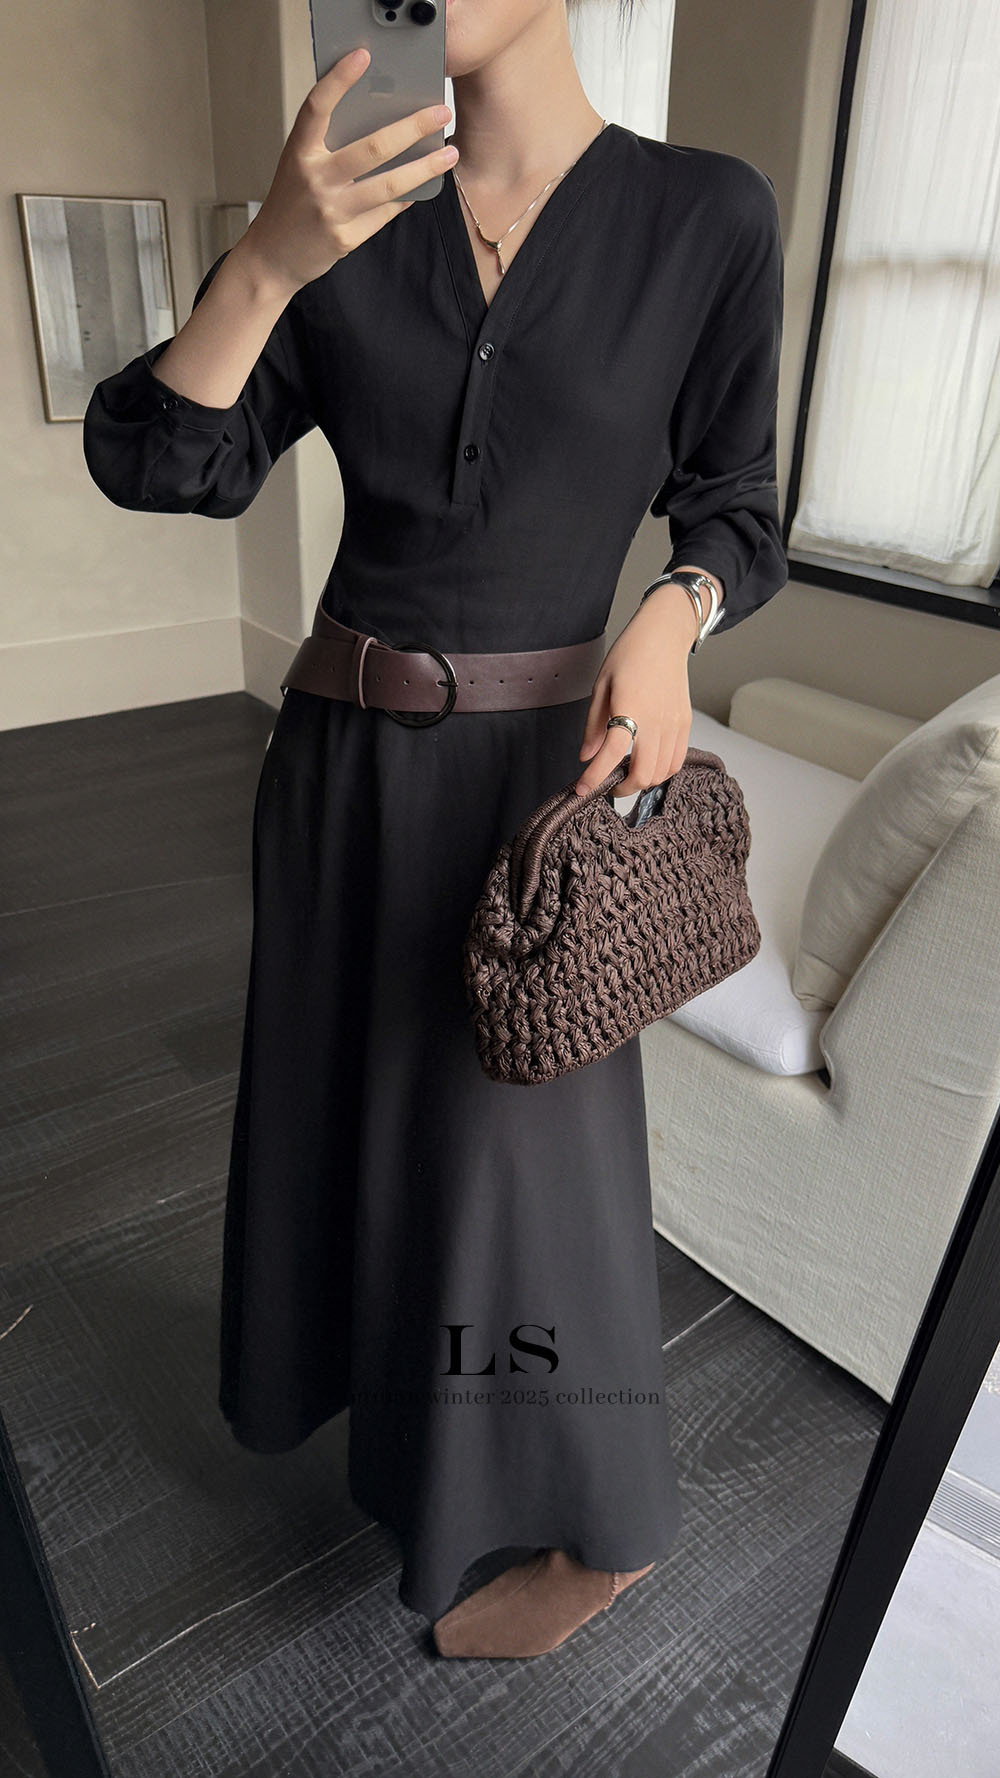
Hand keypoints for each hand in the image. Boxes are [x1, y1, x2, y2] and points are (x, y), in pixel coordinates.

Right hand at [239, 48, 459, 295]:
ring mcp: (331, 211)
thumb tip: (380, 122)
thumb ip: (329, 147)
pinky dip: (405, 199)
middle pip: (372, 148)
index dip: (338, 80)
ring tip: (449, 155)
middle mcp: (315, 180)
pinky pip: (385, 213)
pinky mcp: (345, 238)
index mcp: (299, 153)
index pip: (317, 108)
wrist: (273, 256)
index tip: (362, 56)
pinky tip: (423, 187)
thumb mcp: (300, 166)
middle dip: (412, 128)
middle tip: (440, 112)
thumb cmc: (292, 204)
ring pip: (389, 185)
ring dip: (425, 168)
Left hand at [574, 583, 700, 798]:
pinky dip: (661, 771)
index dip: (593, 778)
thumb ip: (594, 726)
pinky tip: (648, 764)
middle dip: (622, 788)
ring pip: (661, 772)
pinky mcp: (685, 724)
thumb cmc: (629, 655)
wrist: (663, 637)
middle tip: (608, 785)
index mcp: (630, 708)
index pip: (610, 755)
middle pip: (642, 773)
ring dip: (642, 781)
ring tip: (627, 773)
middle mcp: (656, 721)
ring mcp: (674, 724)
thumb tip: (587, 757)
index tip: (581, 789)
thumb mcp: (601, 687)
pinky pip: (676, 761)